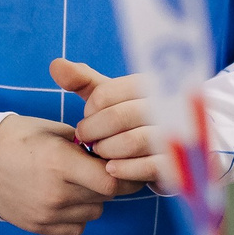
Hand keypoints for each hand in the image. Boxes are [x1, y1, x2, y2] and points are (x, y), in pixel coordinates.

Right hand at [0, 113, 120, 234]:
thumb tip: (112, 156)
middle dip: (109, 181)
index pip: (110, 180)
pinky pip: (78, 228)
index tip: (123, 165)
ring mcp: (47, 214)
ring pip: (95, 212)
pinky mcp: (39, 227)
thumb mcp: (52, 130)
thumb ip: (85, 145)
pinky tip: (65, 199)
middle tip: (97, 168)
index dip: (123, 173)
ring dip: (93, 198)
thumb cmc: (16, 138)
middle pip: (106, 196)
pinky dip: (78, 215)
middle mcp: (56, 192)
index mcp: (60, 162)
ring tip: (75, 182)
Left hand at [52, 58, 167, 187]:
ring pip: (133, 141)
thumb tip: (55, 65)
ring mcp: (176, 133)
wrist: (172, 147)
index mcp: (148, 83)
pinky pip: (149, 166)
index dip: (90, 111)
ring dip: (108, 151)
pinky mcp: (179, 161)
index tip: (88, 119)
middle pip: (118, 117)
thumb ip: (83, 81)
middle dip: (94, 132)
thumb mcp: (111, 97)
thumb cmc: (133, 118)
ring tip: (100, 153)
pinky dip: (125, 169)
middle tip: (87, 140)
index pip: (106, 93)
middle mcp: (166, 104)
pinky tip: (112, 169)